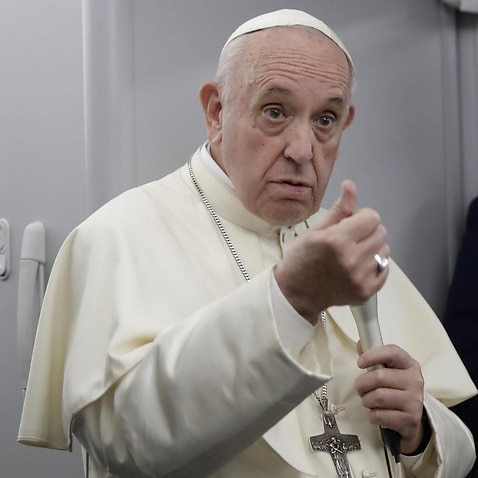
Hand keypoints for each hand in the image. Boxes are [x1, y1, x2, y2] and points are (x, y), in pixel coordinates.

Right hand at [274, 180, 389, 323]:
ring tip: (353, 255)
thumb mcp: (314, 231)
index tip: (348, 224)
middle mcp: (352, 259)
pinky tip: (357, 268)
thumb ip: (339, 209)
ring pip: (385, 251)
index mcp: (337, 240)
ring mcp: (360, 278)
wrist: (295, 294)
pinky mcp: (366, 292)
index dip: (361, 217)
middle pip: (381, 232)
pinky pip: (384, 270)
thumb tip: (350, 185)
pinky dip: (375, 266)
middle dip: (368, 231)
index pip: (372, 217)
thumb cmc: (301, 259)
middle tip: (350, 239)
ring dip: (372, 249)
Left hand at [355, 344, 425, 454]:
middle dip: (362, 383)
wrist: (411, 417)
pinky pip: (380, 415)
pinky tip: (377, 412)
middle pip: (379, 376)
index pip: (392, 352)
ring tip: (368, 400)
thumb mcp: (389, 370)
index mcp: (409, 364)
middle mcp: (415, 381)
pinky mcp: (410, 419)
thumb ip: (374, 357)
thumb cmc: (395, 388)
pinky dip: (372, 415)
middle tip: (360, 387)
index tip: (360, 362)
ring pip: (378, 397)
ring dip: (366, 400)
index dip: (372, 355)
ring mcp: (414, 401)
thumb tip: (360, 344)